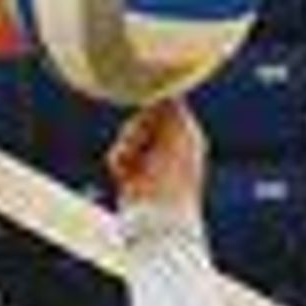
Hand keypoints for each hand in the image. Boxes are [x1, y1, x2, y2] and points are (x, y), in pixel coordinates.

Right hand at [106, 96, 205, 214]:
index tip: (148, 113)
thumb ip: (172, 107)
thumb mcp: (179, 132)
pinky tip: (122, 174)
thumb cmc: (174, 174)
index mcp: (187, 135)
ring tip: (131, 163)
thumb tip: (165, 90)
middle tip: (139, 141)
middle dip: (136, 128)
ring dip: (126, 145)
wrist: (159, 215)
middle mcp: (171, 147)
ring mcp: (152, 162)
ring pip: (127, 135)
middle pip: (142, 118)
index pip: (165, 106)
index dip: (153, 109)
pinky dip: (118, 161)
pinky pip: (117, 155)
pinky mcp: (133, 176)